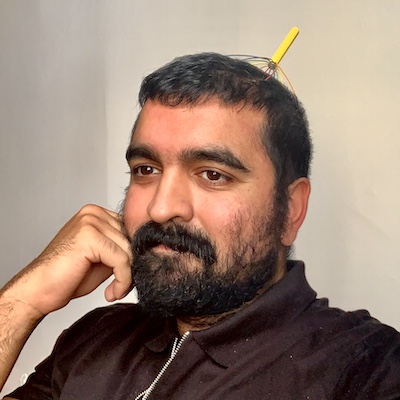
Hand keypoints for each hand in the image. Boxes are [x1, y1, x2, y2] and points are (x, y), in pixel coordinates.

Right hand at [2, 204, 132, 318]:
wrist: (39, 290)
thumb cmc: (68, 275)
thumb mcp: (104, 257)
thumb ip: (122, 248)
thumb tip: (147, 252)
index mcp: (97, 214)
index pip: (131, 231)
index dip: (134, 255)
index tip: (128, 276)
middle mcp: (93, 213)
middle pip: (132, 240)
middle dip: (132, 267)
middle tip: (121, 287)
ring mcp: (90, 222)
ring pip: (129, 250)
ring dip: (127, 277)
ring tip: (114, 291)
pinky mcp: (89, 237)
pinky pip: (122, 260)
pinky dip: (122, 280)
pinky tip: (111, 293)